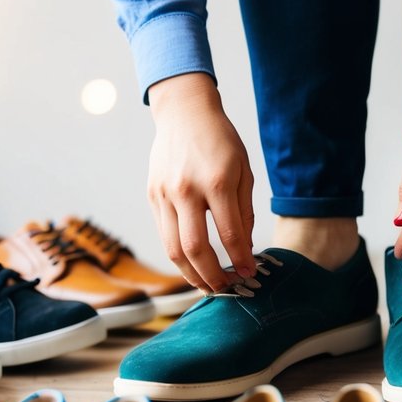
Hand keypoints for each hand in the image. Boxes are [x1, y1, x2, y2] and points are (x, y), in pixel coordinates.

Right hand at [147, 73, 255, 292]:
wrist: (185, 113)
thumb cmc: (220, 141)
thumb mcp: (244, 170)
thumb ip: (244, 210)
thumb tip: (245, 248)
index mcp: (216, 181)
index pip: (229, 233)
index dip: (241, 259)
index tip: (249, 274)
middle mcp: (186, 190)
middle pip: (195, 248)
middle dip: (212, 276)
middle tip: (225, 288)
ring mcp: (165, 194)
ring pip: (173, 248)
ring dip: (190, 273)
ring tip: (206, 285)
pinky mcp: (152, 196)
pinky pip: (164, 235)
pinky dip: (178, 255)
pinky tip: (191, 264)